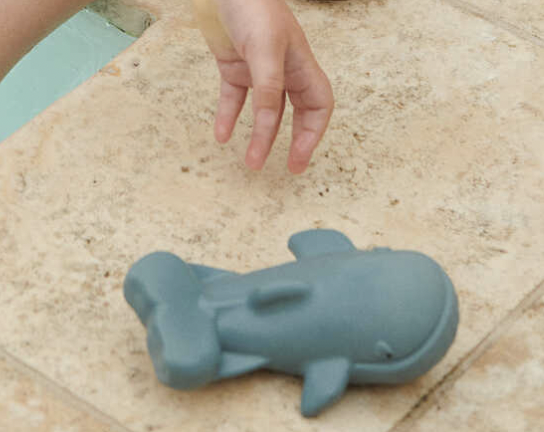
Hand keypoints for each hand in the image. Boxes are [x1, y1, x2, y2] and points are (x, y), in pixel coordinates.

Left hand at [193, 0, 333, 173]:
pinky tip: (222, 136)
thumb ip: (268, 87)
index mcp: (301, 65)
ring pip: (265, 112)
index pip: (318, 106)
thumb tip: (268, 124)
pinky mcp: (235, 67)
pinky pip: (234, 98)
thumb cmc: (252, 6)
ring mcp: (259, 70)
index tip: (299, 157)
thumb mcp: (264, 48)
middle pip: (297, 114)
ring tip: (251, 162)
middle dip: (294, 142)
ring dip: (260, 137)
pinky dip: (228, 117)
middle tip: (288, 169)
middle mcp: (284, 71)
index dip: (313, 133)